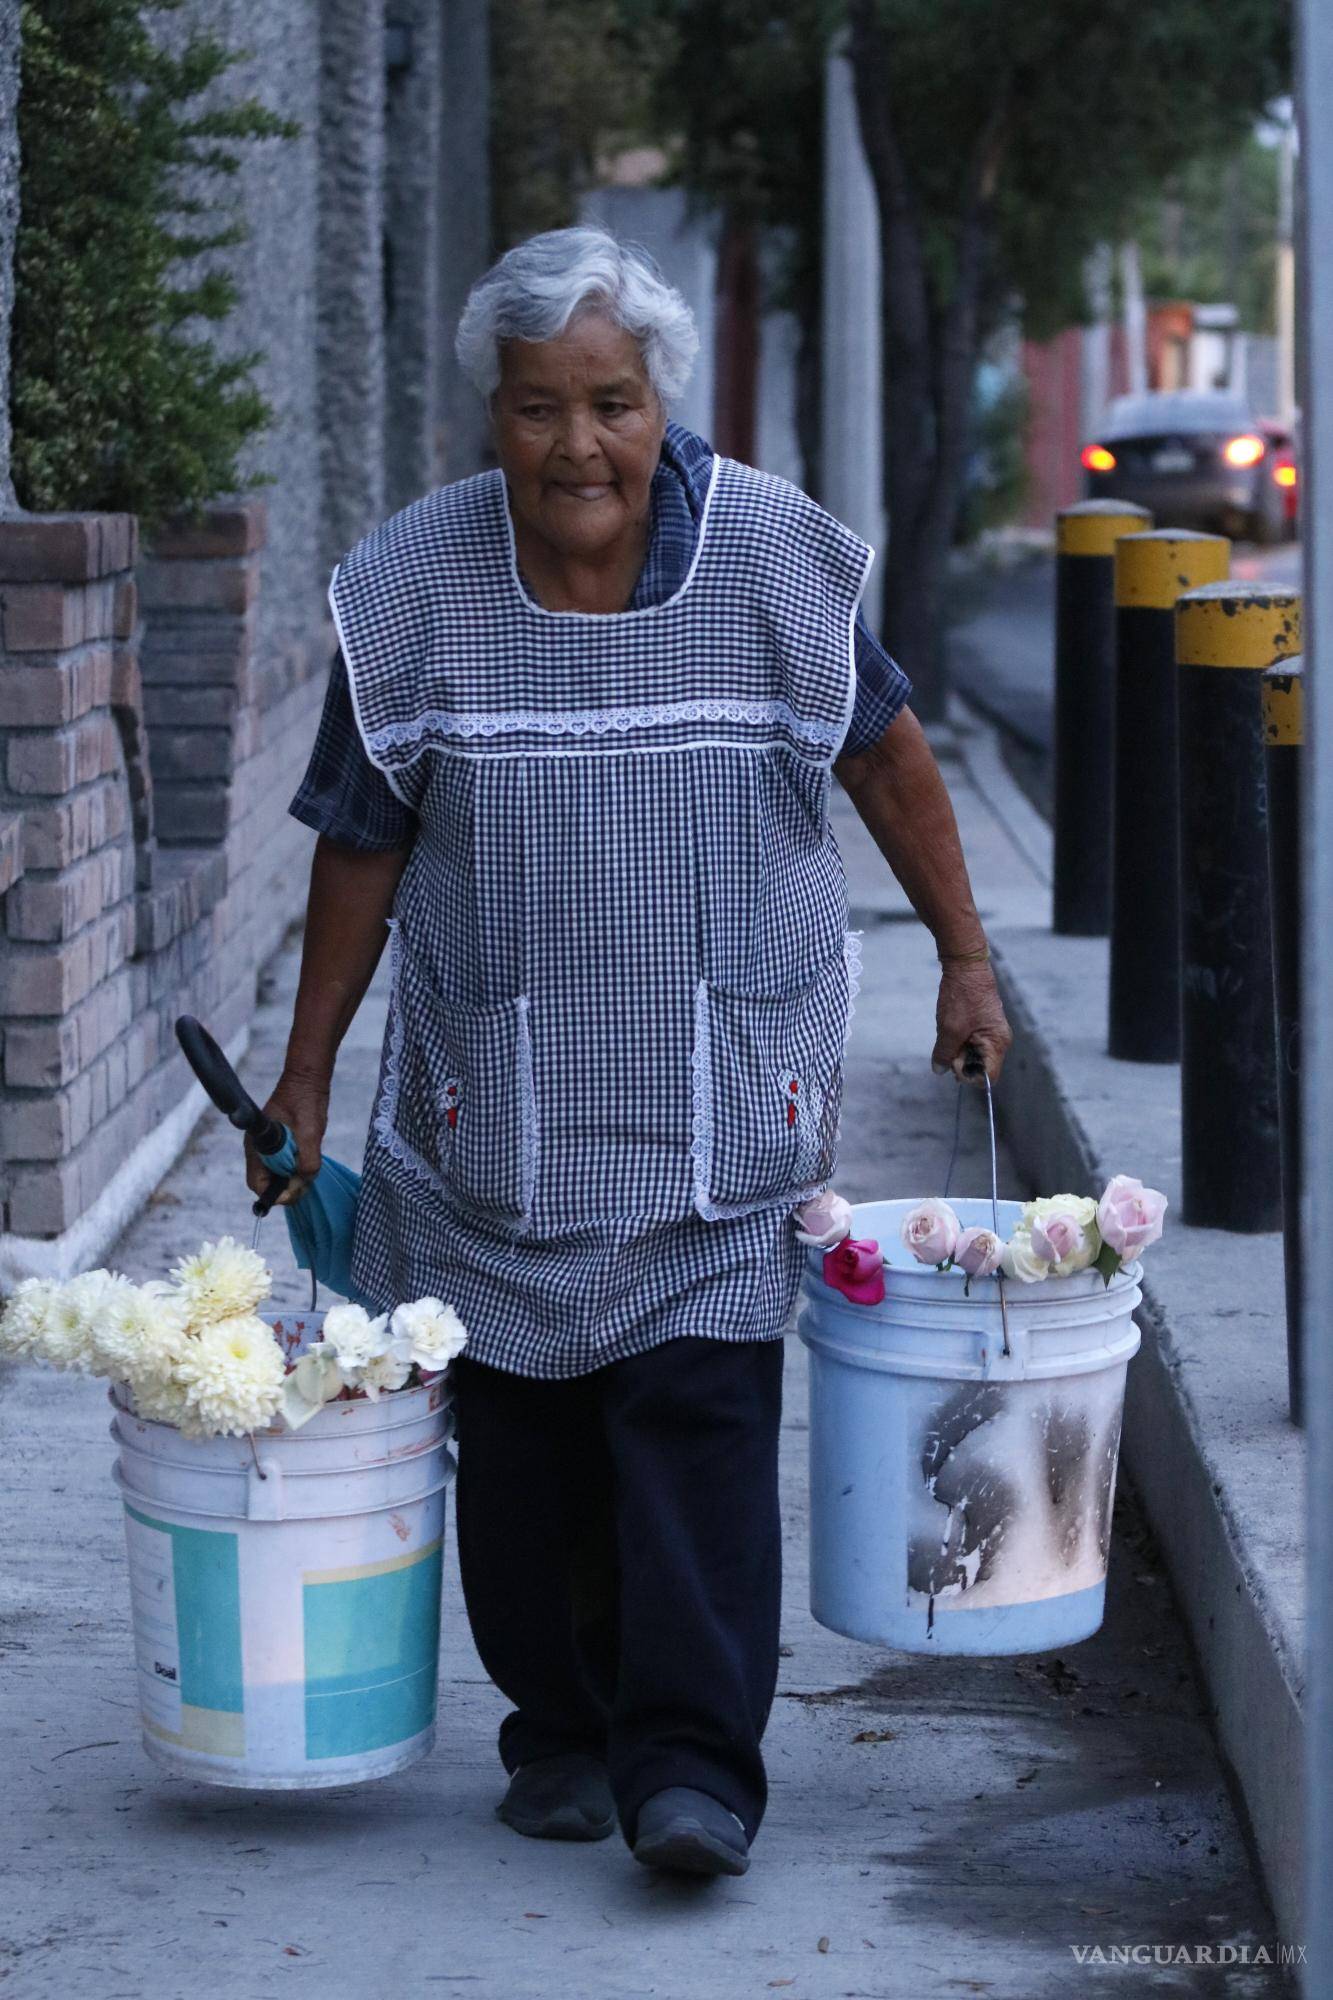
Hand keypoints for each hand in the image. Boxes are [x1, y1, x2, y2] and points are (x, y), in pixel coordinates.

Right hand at [243, 1070, 329, 1207]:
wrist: (308, 1080)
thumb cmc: (305, 1101)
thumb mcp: (310, 1131)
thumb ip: (308, 1158)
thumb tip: (305, 1180)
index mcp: (257, 1147)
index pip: (257, 1184)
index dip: (275, 1194)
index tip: (295, 1191)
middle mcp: (259, 1150)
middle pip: (268, 1183)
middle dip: (287, 1186)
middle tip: (306, 1181)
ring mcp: (269, 1149)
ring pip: (279, 1175)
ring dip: (294, 1176)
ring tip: (309, 1166)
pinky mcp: (280, 1146)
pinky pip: (286, 1165)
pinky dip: (298, 1167)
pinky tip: (308, 1156)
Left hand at [931, 961, 1011, 1083]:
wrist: (965, 965)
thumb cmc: (962, 996)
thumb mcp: (949, 1028)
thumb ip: (945, 1053)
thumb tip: (939, 1071)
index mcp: (997, 1043)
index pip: (989, 1076)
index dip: (969, 1076)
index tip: (953, 1063)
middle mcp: (999, 1040)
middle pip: (981, 1067)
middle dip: (962, 1062)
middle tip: (948, 1046)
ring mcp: (993, 1031)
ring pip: (974, 1054)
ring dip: (959, 1050)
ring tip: (949, 1032)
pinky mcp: (985, 1024)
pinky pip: (972, 1042)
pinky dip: (960, 1040)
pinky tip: (951, 1027)